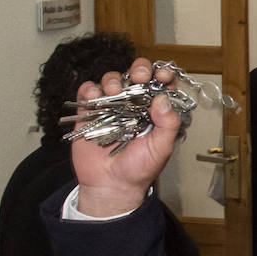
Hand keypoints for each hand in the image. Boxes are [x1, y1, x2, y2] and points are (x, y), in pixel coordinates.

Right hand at [71, 59, 183, 216]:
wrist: (111, 185)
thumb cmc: (139, 169)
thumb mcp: (162, 147)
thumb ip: (168, 123)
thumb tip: (163, 98)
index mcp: (155, 111)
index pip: (162, 84)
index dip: (163, 74)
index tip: (163, 75)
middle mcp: (135, 105)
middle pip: (137, 75)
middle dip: (140, 69)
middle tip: (139, 77)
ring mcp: (112, 107)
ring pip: (113, 79)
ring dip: (114, 80)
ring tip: (115, 92)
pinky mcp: (90, 112)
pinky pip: (88, 92)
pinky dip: (90, 89)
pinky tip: (95, 98)